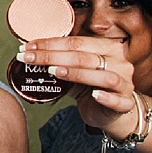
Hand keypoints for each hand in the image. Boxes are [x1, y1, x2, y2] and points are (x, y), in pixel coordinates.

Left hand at [20, 35, 144, 129]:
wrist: (110, 110)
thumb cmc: (90, 85)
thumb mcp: (73, 70)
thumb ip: (58, 61)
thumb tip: (27, 53)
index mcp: (107, 48)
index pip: (77, 42)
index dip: (50, 44)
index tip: (26, 47)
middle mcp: (119, 63)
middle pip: (85, 57)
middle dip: (52, 57)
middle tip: (27, 58)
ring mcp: (125, 83)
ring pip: (104, 76)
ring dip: (77, 74)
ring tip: (54, 72)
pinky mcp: (126, 103)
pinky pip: (118, 100)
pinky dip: (106, 97)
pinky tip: (94, 95)